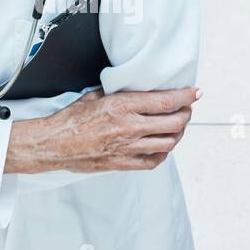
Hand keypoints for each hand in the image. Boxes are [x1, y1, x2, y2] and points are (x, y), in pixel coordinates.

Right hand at [14, 86, 199, 173]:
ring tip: (177, 127)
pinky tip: (162, 146)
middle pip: (174, 123)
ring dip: (178, 134)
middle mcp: (129, 127)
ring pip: (168, 143)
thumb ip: (118, 91)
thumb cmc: (70, 119)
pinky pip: (153, 161)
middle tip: (187, 109)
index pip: (166, 101)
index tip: (195, 92)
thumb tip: (134, 86)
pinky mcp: (122, 163)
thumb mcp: (95, 95)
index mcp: (123, 106)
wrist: (53, 144)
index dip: (186, 97)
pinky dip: (163, 153)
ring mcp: (127, 148)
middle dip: (186, 115)